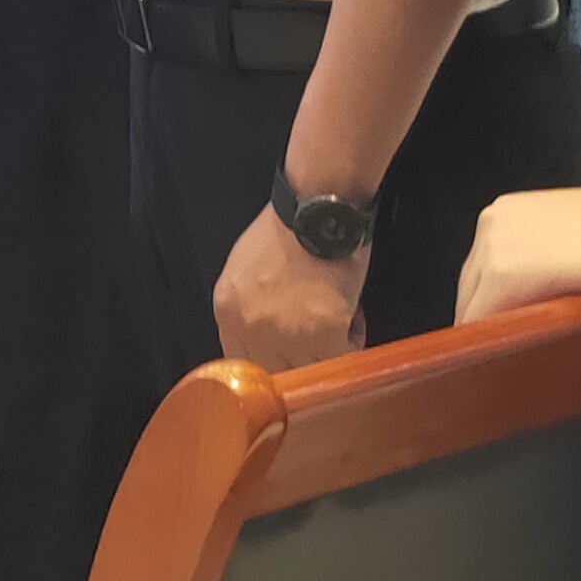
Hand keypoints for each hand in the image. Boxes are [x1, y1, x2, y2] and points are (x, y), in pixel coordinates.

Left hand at [216, 205, 367, 368]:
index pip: (240, 361)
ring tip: (340, 329)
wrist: (320, 208)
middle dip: (298, 363)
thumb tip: (263, 334)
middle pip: (272, 371)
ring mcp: (283, 335)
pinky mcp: (322, 335)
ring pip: (306, 371)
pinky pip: (338, 359)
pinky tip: (353, 320)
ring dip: (326, 356)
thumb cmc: (291, 227)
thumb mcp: (245, 267)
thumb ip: (247, 305)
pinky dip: (351, 343)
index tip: (287, 360)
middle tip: (319, 348)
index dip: (270, 362)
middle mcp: (249, 326)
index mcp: (227, 308)